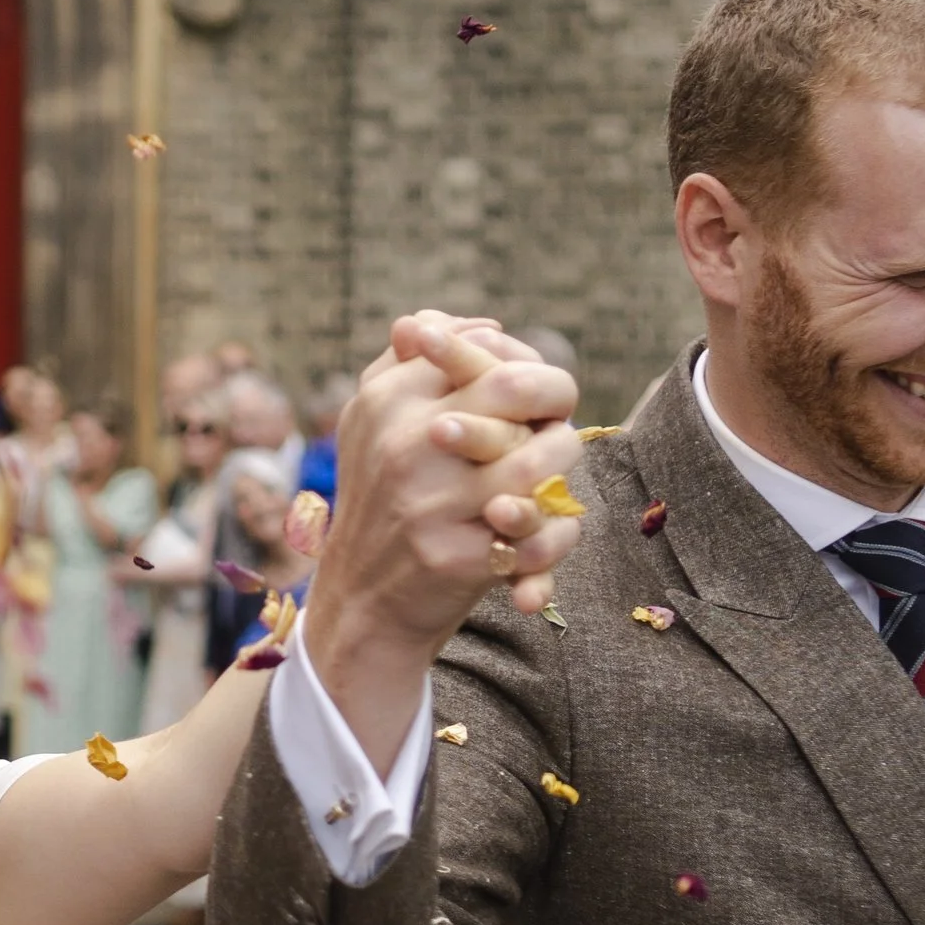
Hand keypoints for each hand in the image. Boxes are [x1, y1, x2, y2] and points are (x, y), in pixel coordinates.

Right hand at [302, 314, 581, 769]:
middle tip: (555, 424)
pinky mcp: (458, 557)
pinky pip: (546, 530)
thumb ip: (415, 360)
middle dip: (556, 400)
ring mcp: (431, 502)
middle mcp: (406, 444)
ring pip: (546, 456)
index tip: (525, 392)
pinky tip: (543, 531)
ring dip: (564, 461)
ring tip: (552, 473)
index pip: (487, 348)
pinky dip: (558, 532)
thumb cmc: (382, 499)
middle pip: (521, 387)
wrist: (360, 601)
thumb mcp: (374, 421)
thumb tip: (484, 323)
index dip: (525, 362)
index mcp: (386, 400)